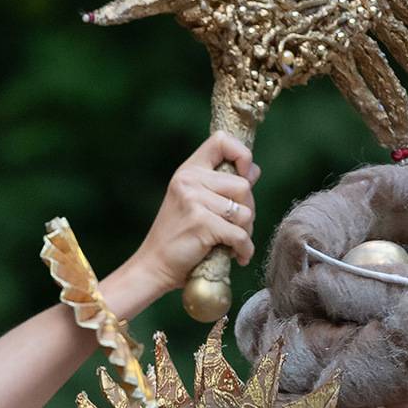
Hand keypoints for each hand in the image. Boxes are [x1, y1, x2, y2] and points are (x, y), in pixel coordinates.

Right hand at [122, 132, 261, 295]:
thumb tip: (253, 171)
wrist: (154, 265)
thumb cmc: (179, 237)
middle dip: (248, 210)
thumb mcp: (194, 202)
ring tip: (232, 243)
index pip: (221, 141)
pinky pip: (240, 234)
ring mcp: (194, 201)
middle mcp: (189, 180)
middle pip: (243, 186)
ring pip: (245, 212)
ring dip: (246, 232)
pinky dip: (244, 249)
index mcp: (188, 171)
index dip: (242, 155)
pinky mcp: (201, 223)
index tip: (246, 176)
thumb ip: (220, 185)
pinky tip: (237, 256)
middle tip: (237, 228)